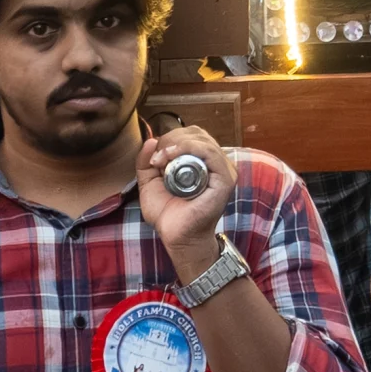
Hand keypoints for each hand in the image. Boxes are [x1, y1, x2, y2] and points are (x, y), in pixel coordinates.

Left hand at [138, 127, 235, 286]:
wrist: (177, 238)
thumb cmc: (169, 214)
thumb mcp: (149, 183)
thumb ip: (146, 162)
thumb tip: (150, 140)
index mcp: (203, 163)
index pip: (191, 135)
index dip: (170, 138)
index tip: (154, 156)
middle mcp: (216, 164)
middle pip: (196, 133)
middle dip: (172, 138)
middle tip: (156, 157)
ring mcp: (223, 171)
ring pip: (202, 139)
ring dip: (176, 143)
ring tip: (160, 159)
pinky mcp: (225, 179)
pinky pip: (209, 152)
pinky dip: (187, 148)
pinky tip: (170, 158)